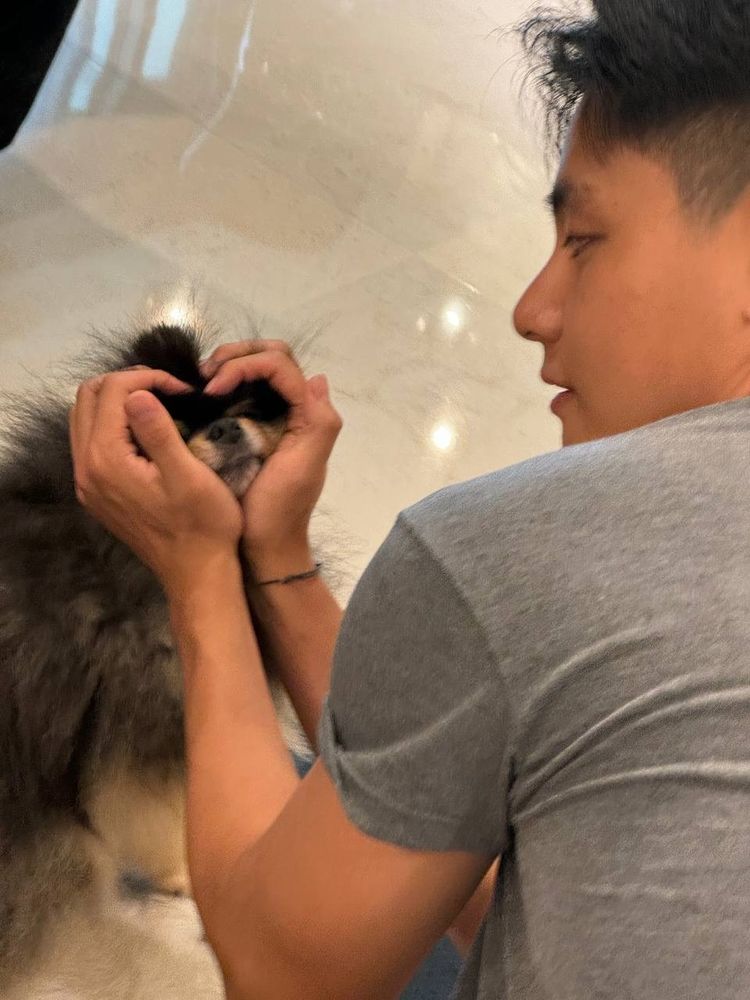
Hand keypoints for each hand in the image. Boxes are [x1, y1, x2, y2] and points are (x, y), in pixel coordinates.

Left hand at [69, 367, 243, 598]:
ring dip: (117, 400)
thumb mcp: (188, 475)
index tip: (183, 389)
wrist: (196, 572)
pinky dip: (112, 423)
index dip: (148, 378)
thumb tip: (138, 393)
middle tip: (167, 389)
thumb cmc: (202, 524)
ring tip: (157, 404)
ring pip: (85, 417)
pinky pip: (90, 440)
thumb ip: (158, 431)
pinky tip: (144, 431)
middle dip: (127, 382)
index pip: (113, 391)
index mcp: (107, 460)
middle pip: (89, 397)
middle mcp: (86, 469)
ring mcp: (87, 483)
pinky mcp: (96, 493)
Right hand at [199, 340, 342, 571]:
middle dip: (237, 355)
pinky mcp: (252, 428)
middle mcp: (294, 409)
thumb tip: (318, 379)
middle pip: (271, 356)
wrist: (262, 547)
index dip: (245, 365)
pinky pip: (242, 390)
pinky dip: (223, 383)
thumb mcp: (303, 468)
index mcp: (309, 414)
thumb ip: (320, 424)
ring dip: (228, 366)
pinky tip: (203, 394)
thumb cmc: (278, 511)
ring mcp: (272, 417)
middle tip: (204, 375)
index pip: (280, 364)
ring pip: (256, 368)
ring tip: (200, 382)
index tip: (213, 387)